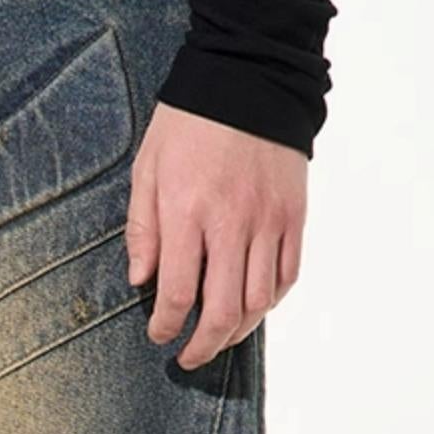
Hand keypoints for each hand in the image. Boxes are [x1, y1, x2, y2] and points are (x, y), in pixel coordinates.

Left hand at [124, 101, 308, 369]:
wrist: (249, 77)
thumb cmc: (190, 122)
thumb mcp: (147, 168)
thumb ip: (142, 228)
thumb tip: (140, 280)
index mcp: (187, 211)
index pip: (177, 292)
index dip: (166, 326)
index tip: (158, 335)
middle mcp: (232, 223)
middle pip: (224, 310)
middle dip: (203, 345)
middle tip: (188, 356)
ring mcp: (269, 221)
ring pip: (260, 302)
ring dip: (238, 331)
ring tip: (220, 338)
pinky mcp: (294, 215)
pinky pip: (287, 275)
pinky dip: (269, 301)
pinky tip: (252, 307)